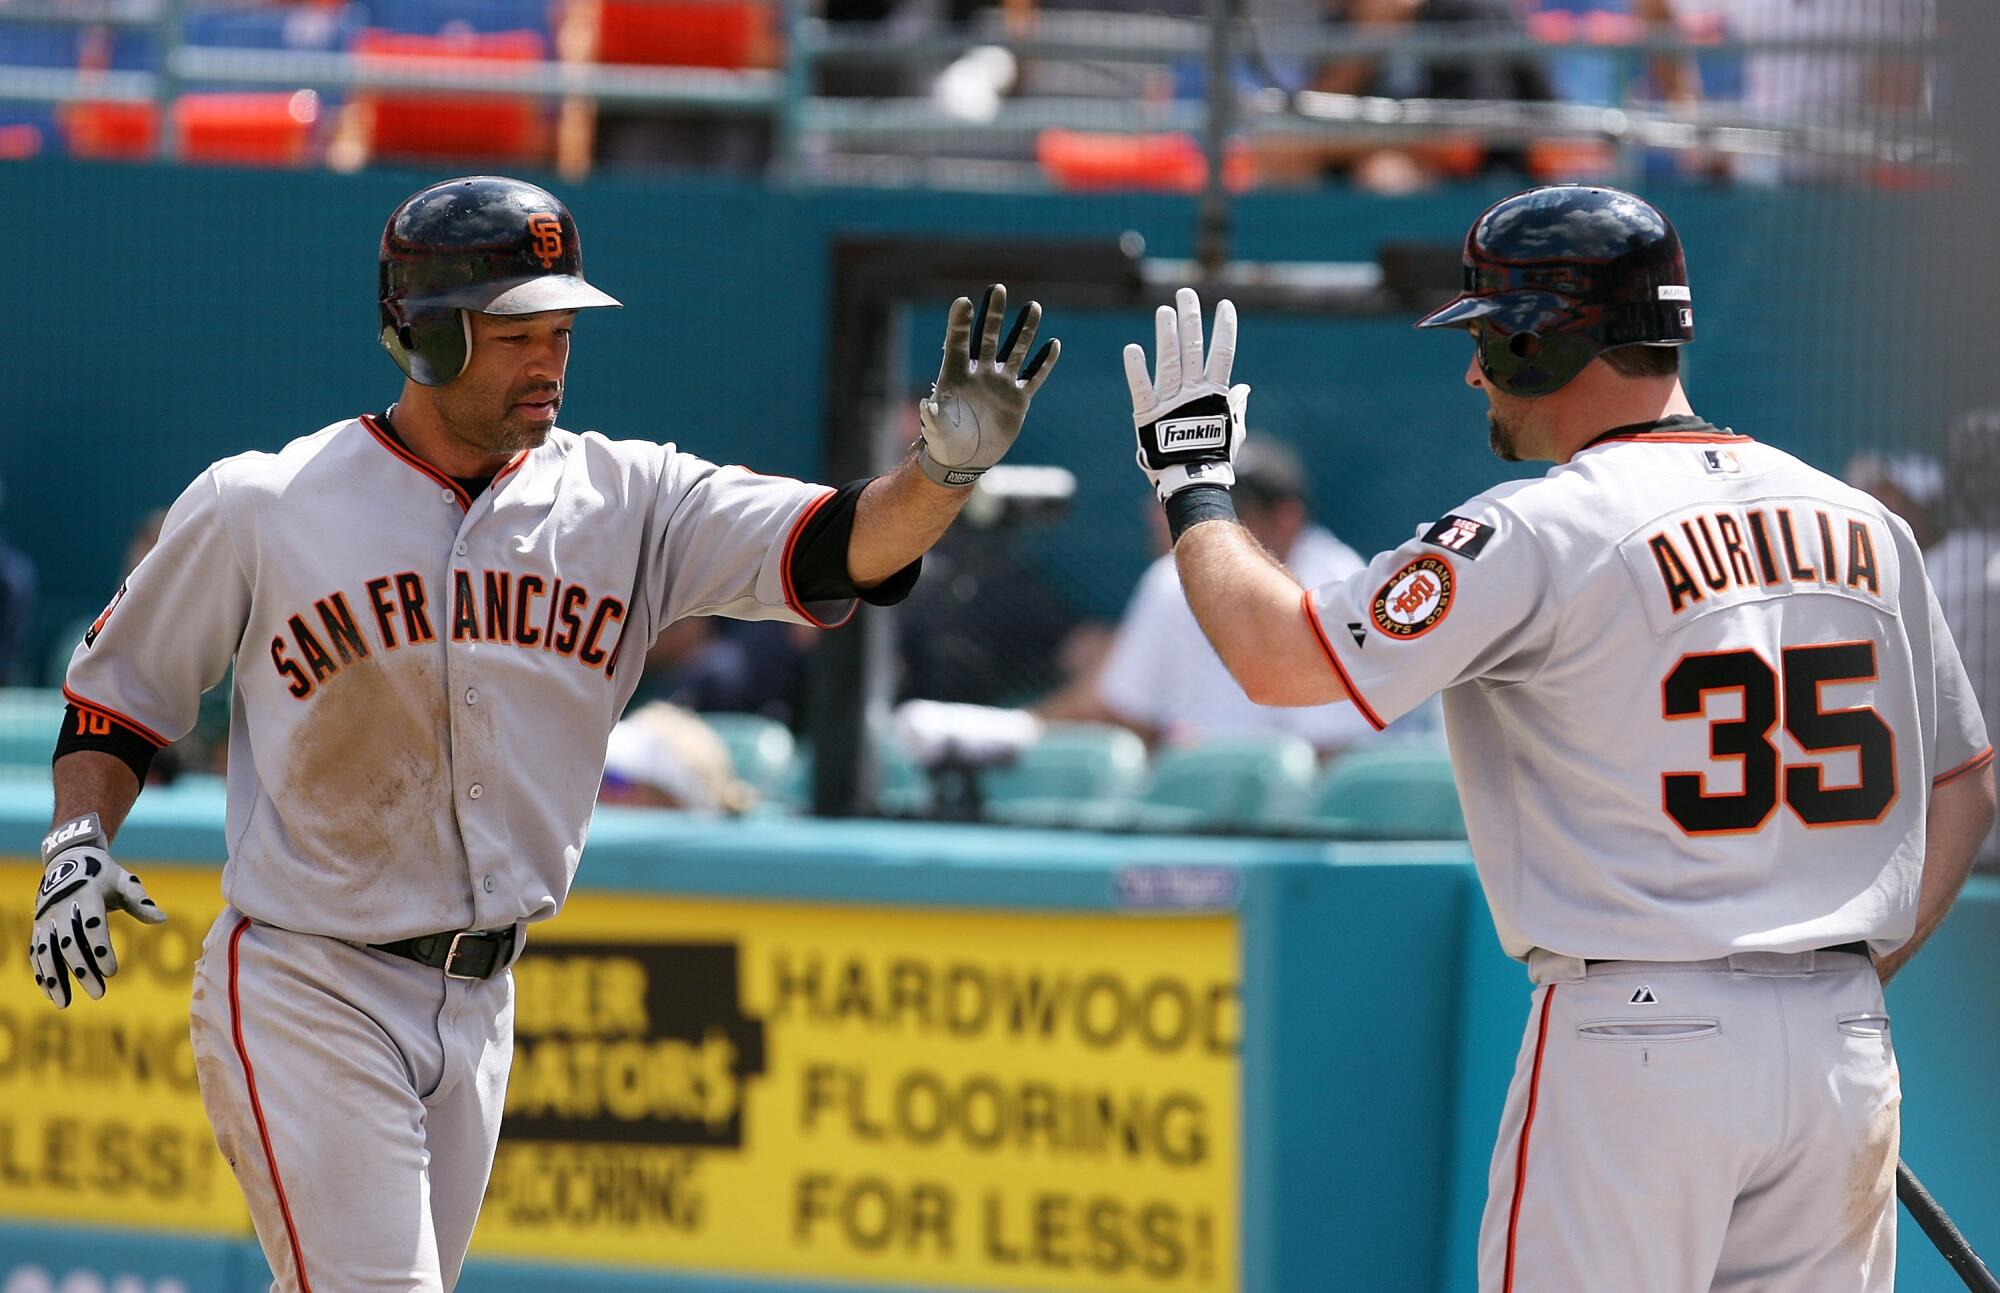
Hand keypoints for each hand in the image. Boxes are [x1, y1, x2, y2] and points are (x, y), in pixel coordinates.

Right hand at [29, 814, 165, 1007]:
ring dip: (55, 979)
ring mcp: (46, 919)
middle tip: (98, 993)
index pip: (93, 926)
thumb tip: (162, 919)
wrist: (68, 859)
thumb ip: (141, 901)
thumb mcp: (124, 881)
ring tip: (64, 1003)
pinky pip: (37, 954)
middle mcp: (62, 908)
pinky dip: (41, 974)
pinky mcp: (38, 927)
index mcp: (87, 895)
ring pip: (47, 953)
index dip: (101, 950)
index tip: (112, 972)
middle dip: (83, 971)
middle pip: (70, 945)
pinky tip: (52, 994)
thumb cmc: (103, 875)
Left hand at [918, 284, 1060, 487]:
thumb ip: (931, 419)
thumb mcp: (935, 433)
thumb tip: (925, 406)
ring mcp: (1001, 384)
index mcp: (956, 376)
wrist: (965, 459)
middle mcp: (980, 373)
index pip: (959, 343)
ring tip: (1034, 307)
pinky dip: (1044, 362)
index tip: (964, 301)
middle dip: (994, 313)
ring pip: (1015, 350)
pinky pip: (1034, 376)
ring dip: (1025, 330)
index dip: (960, 323)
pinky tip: (1053, 344)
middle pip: (988, 337)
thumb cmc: (944, 443)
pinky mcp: (1018, 399)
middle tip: (998, 288)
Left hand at [1123, 287, 1251, 501]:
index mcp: (1214, 395)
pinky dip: (1136, 369)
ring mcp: (1170, 403)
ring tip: (1164, 311)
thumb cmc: (1215, 457)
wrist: (1193, 483)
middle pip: (1193, 349)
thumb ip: (1236, 405)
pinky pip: (1141, 389)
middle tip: (1186, 293)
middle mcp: (1193, 393)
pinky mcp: (1148, 416)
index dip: (1224, 329)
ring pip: (1169, 361)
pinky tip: (1132, 348)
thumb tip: (1245, 387)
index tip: (1225, 305)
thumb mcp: (1232, 430)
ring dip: (1167, 334)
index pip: (1222, 354)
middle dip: (1191, 319)